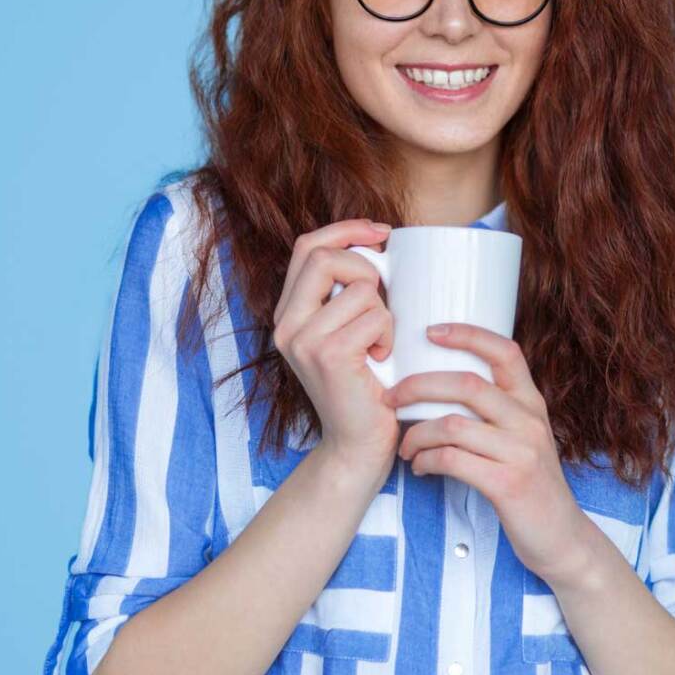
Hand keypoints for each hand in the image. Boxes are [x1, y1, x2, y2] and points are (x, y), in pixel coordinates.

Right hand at [271, 218, 400, 474]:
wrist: (358, 446)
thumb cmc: (367, 387)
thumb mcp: (351, 332)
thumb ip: (349, 295)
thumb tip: (382, 244)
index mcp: (289, 313)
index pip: (308, 246)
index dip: (346, 229)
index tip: (382, 232)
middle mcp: (286, 323)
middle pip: (327, 257)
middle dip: (367, 269)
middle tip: (383, 303)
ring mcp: (301, 339)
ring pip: (360, 288)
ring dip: (384, 312)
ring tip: (380, 345)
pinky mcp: (326, 355)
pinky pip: (373, 317)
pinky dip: (388, 334)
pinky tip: (382, 361)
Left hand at [386, 323, 593, 583]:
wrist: (561, 538)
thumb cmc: (531, 486)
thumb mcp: (524, 438)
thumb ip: (498, 411)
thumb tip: (445, 386)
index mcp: (532, 403)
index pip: (504, 351)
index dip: (467, 335)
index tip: (430, 331)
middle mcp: (529, 421)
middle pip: (466, 384)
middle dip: (418, 386)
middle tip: (391, 398)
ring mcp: (521, 452)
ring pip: (452, 424)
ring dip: (416, 433)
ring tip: (405, 446)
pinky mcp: (507, 483)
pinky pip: (452, 460)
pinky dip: (426, 461)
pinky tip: (420, 467)